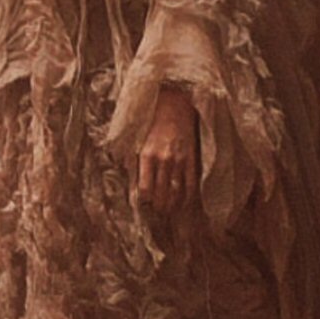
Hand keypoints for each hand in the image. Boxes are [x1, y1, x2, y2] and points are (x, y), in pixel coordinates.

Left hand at [134, 86, 198, 211]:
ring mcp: (179, 161)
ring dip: (171, 206)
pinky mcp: (192, 159)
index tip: (142, 207)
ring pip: (176, 192)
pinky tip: (184, 204)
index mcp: (146, 155)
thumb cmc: (151, 121)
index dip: (143, 202)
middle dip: (157, 208)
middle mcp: (163, 160)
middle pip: (161, 194)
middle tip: (156, 215)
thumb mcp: (136, 139)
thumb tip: (127, 180)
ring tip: (167, 213)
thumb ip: (131, 160)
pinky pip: (191, 184)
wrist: (174, 103)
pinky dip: (187, 197)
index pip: (144, 189)